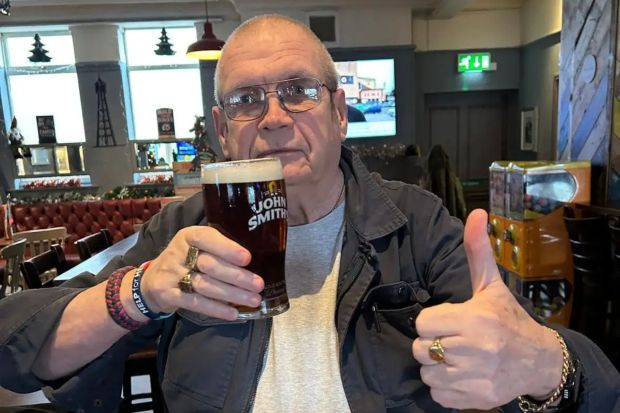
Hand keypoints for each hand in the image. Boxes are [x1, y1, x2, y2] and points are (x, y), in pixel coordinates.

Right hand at [138, 226, 263, 320]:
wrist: (150, 282)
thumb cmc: (184, 260)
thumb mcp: (195, 246)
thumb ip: (218, 248)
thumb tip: (254, 259)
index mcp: (188, 236)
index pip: (206, 238)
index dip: (227, 248)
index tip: (247, 258)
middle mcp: (178, 253)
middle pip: (210, 265)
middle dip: (237, 276)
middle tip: (258, 284)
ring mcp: (171, 275)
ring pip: (205, 285)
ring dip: (232, 294)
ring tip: (253, 300)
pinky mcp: (168, 295)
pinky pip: (196, 303)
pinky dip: (217, 309)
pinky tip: (234, 313)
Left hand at [411, 209, 562, 409]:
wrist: (537, 361)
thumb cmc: (507, 319)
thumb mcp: (491, 286)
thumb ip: (477, 251)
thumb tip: (476, 211)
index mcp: (474, 319)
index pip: (422, 323)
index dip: (432, 322)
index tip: (447, 321)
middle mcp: (474, 350)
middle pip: (420, 349)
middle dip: (431, 344)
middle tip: (452, 340)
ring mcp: (475, 378)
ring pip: (426, 373)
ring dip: (436, 366)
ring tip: (457, 358)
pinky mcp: (475, 400)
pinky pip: (437, 394)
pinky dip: (444, 387)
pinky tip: (461, 375)